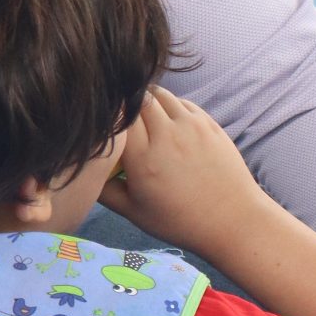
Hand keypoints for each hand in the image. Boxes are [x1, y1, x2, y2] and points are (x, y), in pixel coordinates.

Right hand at [98, 85, 262, 254]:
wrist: (233, 221)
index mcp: (143, 159)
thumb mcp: (135, 213)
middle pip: (137, 99)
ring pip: (161, 94)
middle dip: (126, 105)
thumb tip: (83, 173)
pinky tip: (169, 123)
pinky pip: (183, 102)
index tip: (103, 125)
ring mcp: (191, 126)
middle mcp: (166, 136)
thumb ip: (105, 191)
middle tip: (122, 119)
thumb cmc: (180, 221)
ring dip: (148, 101)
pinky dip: (171, 106)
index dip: (107, 117)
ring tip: (144, 118)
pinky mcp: (210, 124)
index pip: (117, 117)